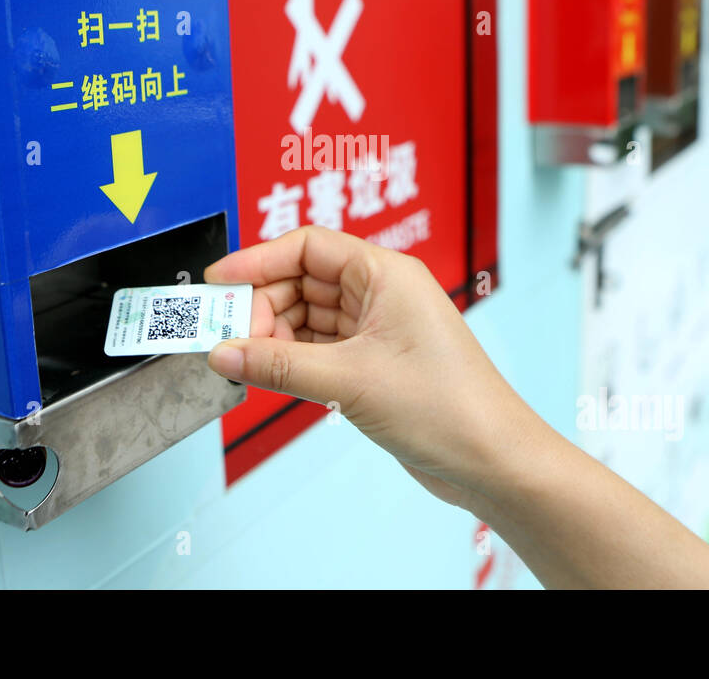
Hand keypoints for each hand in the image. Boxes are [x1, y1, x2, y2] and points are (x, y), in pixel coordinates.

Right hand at [203, 226, 545, 510]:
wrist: (490, 460)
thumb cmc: (449, 407)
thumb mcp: (349, 381)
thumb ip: (279, 365)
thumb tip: (225, 351)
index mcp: (385, 274)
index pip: (307, 247)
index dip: (257, 260)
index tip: (218, 282)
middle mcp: (381, 294)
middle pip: (301, 281)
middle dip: (260, 306)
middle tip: (224, 334)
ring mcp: (377, 330)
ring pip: (307, 317)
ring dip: (272, 336)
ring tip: (241, 359)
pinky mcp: (373, 364)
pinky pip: (318, 348)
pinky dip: (290, 359)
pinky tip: (267, 373)